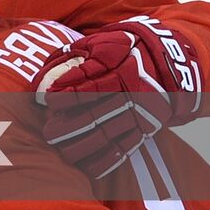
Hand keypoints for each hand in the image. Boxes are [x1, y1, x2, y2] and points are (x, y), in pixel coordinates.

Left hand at [33, 17, 200, 177]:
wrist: (166, 62)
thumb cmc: (120, 50)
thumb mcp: (99, 43)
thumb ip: (72, 57)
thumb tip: (42, 77)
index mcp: (117, 69)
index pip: (89, 86)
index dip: (66, 95)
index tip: (46, 100)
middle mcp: (129, 93)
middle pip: (97, 114)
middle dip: (69, 126)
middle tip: (48, 133)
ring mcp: (138, 113)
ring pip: (108, 134)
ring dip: (83, 146)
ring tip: (61, 150)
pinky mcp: (145, 128)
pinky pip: (125, 148)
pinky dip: (106, 160)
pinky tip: (86, 166)